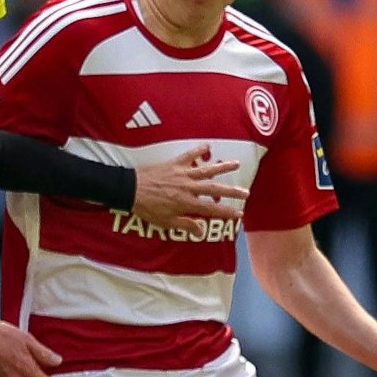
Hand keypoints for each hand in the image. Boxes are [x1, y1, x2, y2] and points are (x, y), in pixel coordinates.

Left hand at [131, 145, 248, 227]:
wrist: (130, 190)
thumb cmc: (147, 208)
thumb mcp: (165, 222)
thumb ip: (185, 224)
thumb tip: (201, 229)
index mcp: (186, 203)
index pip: (211, 209)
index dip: (226, 212)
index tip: (239, 213)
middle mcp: (188, 187)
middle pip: (214, 189)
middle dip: (232, 191)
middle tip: (246, 192)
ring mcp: (182, 174)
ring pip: (206, 170)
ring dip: (222, 167)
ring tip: (236, 164)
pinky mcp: (174, 164)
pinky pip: (189, 155)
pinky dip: (198, 150)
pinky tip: (207, 146)